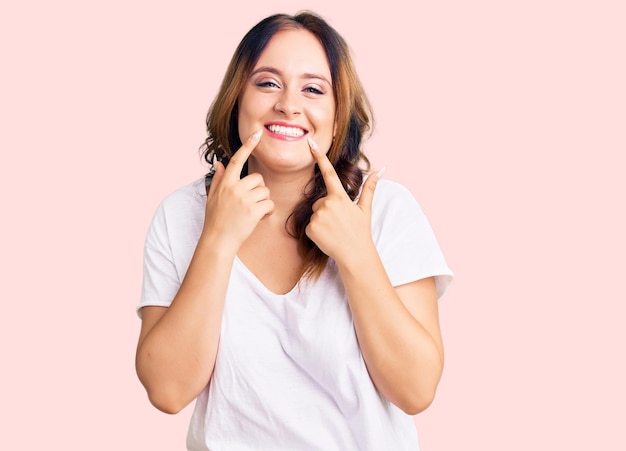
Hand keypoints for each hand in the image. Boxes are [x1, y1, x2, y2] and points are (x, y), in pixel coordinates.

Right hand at [202, 129, 273, 252]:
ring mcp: (244, 199)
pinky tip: (258, 218)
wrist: (218, 241)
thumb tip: (219, 164)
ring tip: (252, 213)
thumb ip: (219, 180)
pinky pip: (269, 204)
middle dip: (258, 190)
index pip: (238, 160)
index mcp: (226, 183)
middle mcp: (234, 188)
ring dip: (263, 202)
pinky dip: (267, 212)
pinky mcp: (253, 211)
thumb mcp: (212, 197)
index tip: (257, 133)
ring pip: (266, 191)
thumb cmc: (215, 220)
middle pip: (258, 179)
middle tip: (250, 204)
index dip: (248, 146)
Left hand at [305, 136, 380, 261]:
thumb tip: (380, 171)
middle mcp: (327, 204)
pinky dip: (316, 231)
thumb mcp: (365, 209)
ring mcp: (318, 217)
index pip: (329, 173)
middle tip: (338, 222)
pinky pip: (309, 226)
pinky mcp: (310, 228)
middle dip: (326, 209)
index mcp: (340, 197)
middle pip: (319, 201)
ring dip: (321, 220)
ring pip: (314, 213)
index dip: (320, 157)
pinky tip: (327, 237)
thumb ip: (369, 188)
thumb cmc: (361, 232)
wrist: (355, 255)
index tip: (311, 143)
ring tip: (334, 230)